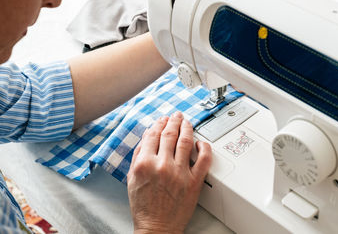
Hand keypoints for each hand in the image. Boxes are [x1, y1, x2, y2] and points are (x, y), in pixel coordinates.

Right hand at [127, 111, 211, 233]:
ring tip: (187, 122)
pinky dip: (204, 147)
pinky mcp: (194, 181)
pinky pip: (204, 159)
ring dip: (187, 127)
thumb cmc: (144, 206)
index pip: (153, 135)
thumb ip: (138, 155)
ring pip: (186, 141)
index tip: (162, 119)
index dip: (158, 123)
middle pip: (170, 134)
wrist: (157, 227)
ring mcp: (180, 173)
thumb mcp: (132, 178)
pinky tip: (201, 142)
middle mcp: (162, 165)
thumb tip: (147, 136)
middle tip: (176, 115)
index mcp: (145, 164)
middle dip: (173, 121)